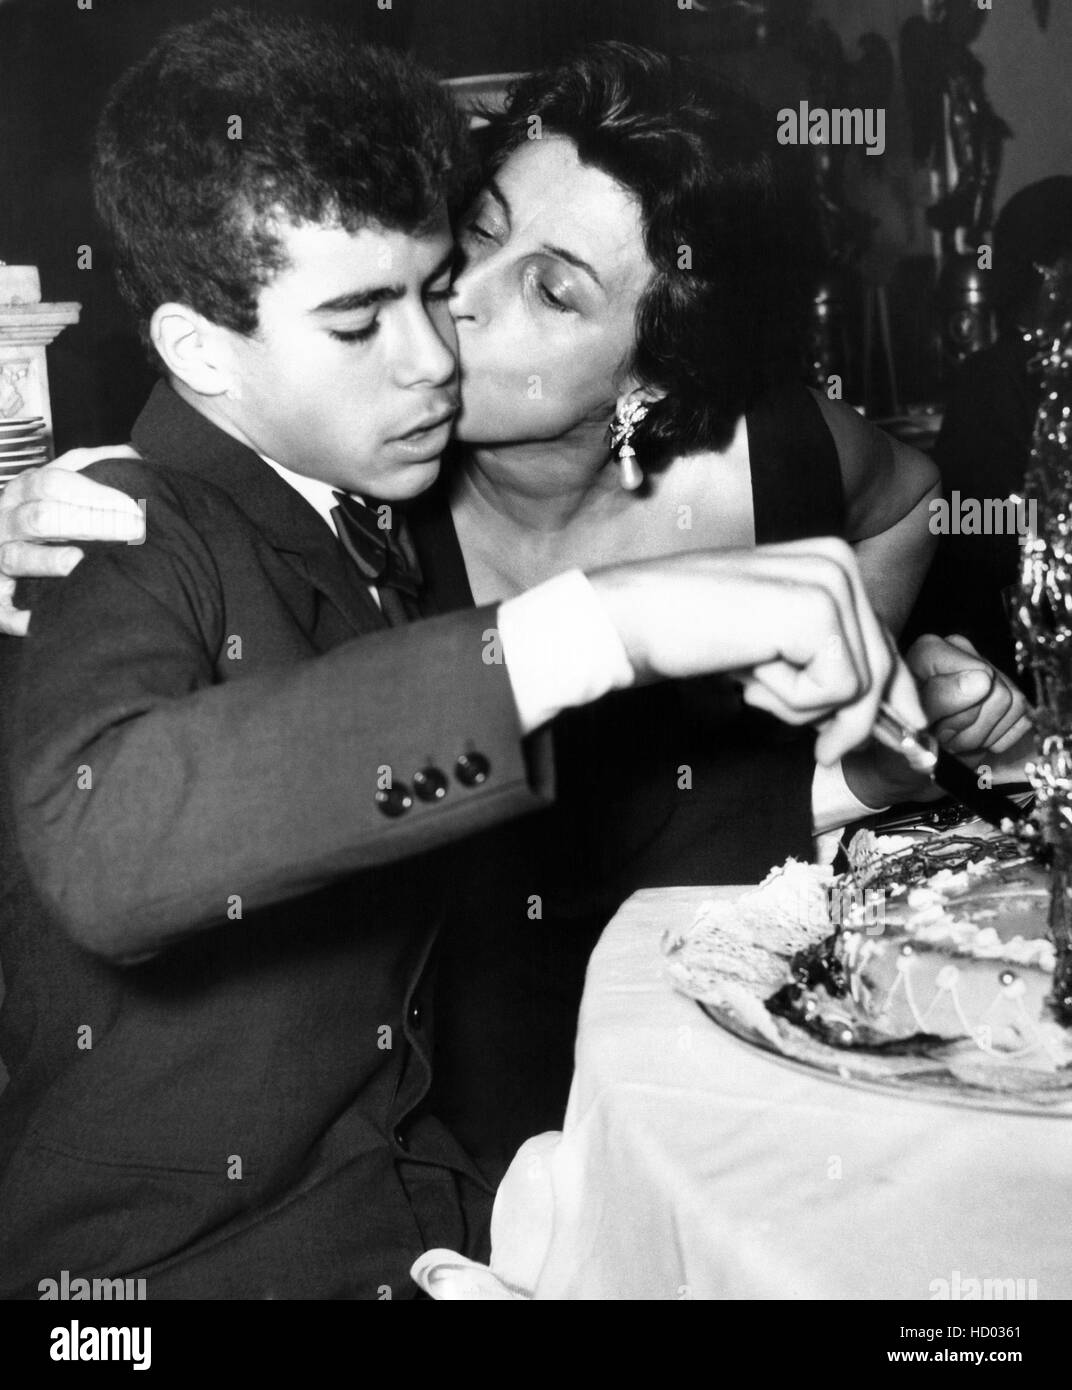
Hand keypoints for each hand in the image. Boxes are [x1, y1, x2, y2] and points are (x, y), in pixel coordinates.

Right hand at [0, 446, 142, 635]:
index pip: (55, 482)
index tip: (136, 508)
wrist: (4, 546)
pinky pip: (1, 608)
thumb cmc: (51, 514)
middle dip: (90, 524)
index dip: (96, 494)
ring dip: (48, 562)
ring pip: (17, 557)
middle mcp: (6, 520)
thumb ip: (95, 463)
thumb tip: (133, 453)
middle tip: (134, 534)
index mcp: (24, 488)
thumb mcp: (66, 480)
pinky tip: (41, 621)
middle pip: (41, 518)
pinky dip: (17, 616)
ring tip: (82, 562)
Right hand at [589, 537, 924, 764]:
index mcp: (830, 561)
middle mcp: (839, 562)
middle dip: (853, 719)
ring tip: (751, 679)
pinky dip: (789, 700)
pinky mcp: (817, 613)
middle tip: (820, 746)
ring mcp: (831, 583)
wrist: (634, 618)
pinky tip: (748, 670)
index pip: (885, 642)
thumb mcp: (772, 647)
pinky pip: (836, 691)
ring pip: (862, 687)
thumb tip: (884, 713)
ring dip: (802, 706)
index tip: (900, 736)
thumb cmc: (690, 632)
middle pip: (885, 668)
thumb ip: (824, 663)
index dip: (893, 699)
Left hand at [906, 633, 1032, 764]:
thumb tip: (981, 682)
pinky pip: (1022, 719)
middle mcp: (963, 650)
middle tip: (942, 737)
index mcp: (930, 649)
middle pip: (998, 694)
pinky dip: (996, 740)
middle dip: (968, 730)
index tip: (932, 727)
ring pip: (1014, 705)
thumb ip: (939, 697)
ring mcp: (989, 669)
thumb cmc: (904, 729)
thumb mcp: (909, 717)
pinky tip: (970, 738)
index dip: (956, 712)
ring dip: (980, 738)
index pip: (974, 677)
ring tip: (953, 739)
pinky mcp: (1009, 693)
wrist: (910, 744)